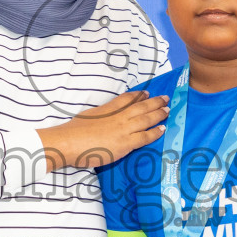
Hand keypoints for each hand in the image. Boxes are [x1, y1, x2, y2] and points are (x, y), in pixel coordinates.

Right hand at [38, 91, 167, 170]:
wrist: (69, 142)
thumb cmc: (73, 132)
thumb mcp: (88, 116)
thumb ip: (100, 115)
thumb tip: (104, 118)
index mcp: (108, 108)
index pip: (126, 99)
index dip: (138, 95)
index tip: (147, 93)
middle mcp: (118, 116)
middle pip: (140, 106)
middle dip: (154, 101)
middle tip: (166, 98)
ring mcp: (123, 129)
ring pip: (146, 119)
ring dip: (158, 114)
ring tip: (168, 110)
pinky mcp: (126, 143)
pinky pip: (145, 137)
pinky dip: (155, 132)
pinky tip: (163, 129)